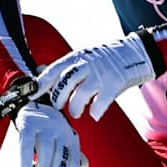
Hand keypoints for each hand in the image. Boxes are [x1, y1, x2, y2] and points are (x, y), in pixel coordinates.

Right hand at [16, 100, 79, 166]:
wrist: (31, 101)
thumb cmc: (47, 128)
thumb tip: (84, 166)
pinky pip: (27, 141)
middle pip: (60, 158)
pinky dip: (25, 155)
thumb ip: (70, 152)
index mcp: (70, 136)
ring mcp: (44, 125)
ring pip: (45, 151)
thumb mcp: (62, 138)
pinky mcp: (28, 123)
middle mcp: (61, 130)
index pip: (72, 162)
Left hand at [35, 31, 157, 120]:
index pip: (54, 70)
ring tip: (76, 112)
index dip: (41, 83)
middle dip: (59, 99)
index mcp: (77, 57)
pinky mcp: (115, 84)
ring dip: (75, 108)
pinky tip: (95, 114)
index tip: (32, 94)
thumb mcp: (83, 57)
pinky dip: (95, 112)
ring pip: (80, 95)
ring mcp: (101, 74)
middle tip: (60, 106)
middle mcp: (87, 64)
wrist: (135, 53)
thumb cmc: (104, 59)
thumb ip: (66, 67)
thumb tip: (41, 75)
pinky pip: (100, 103)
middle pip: (65, 84)